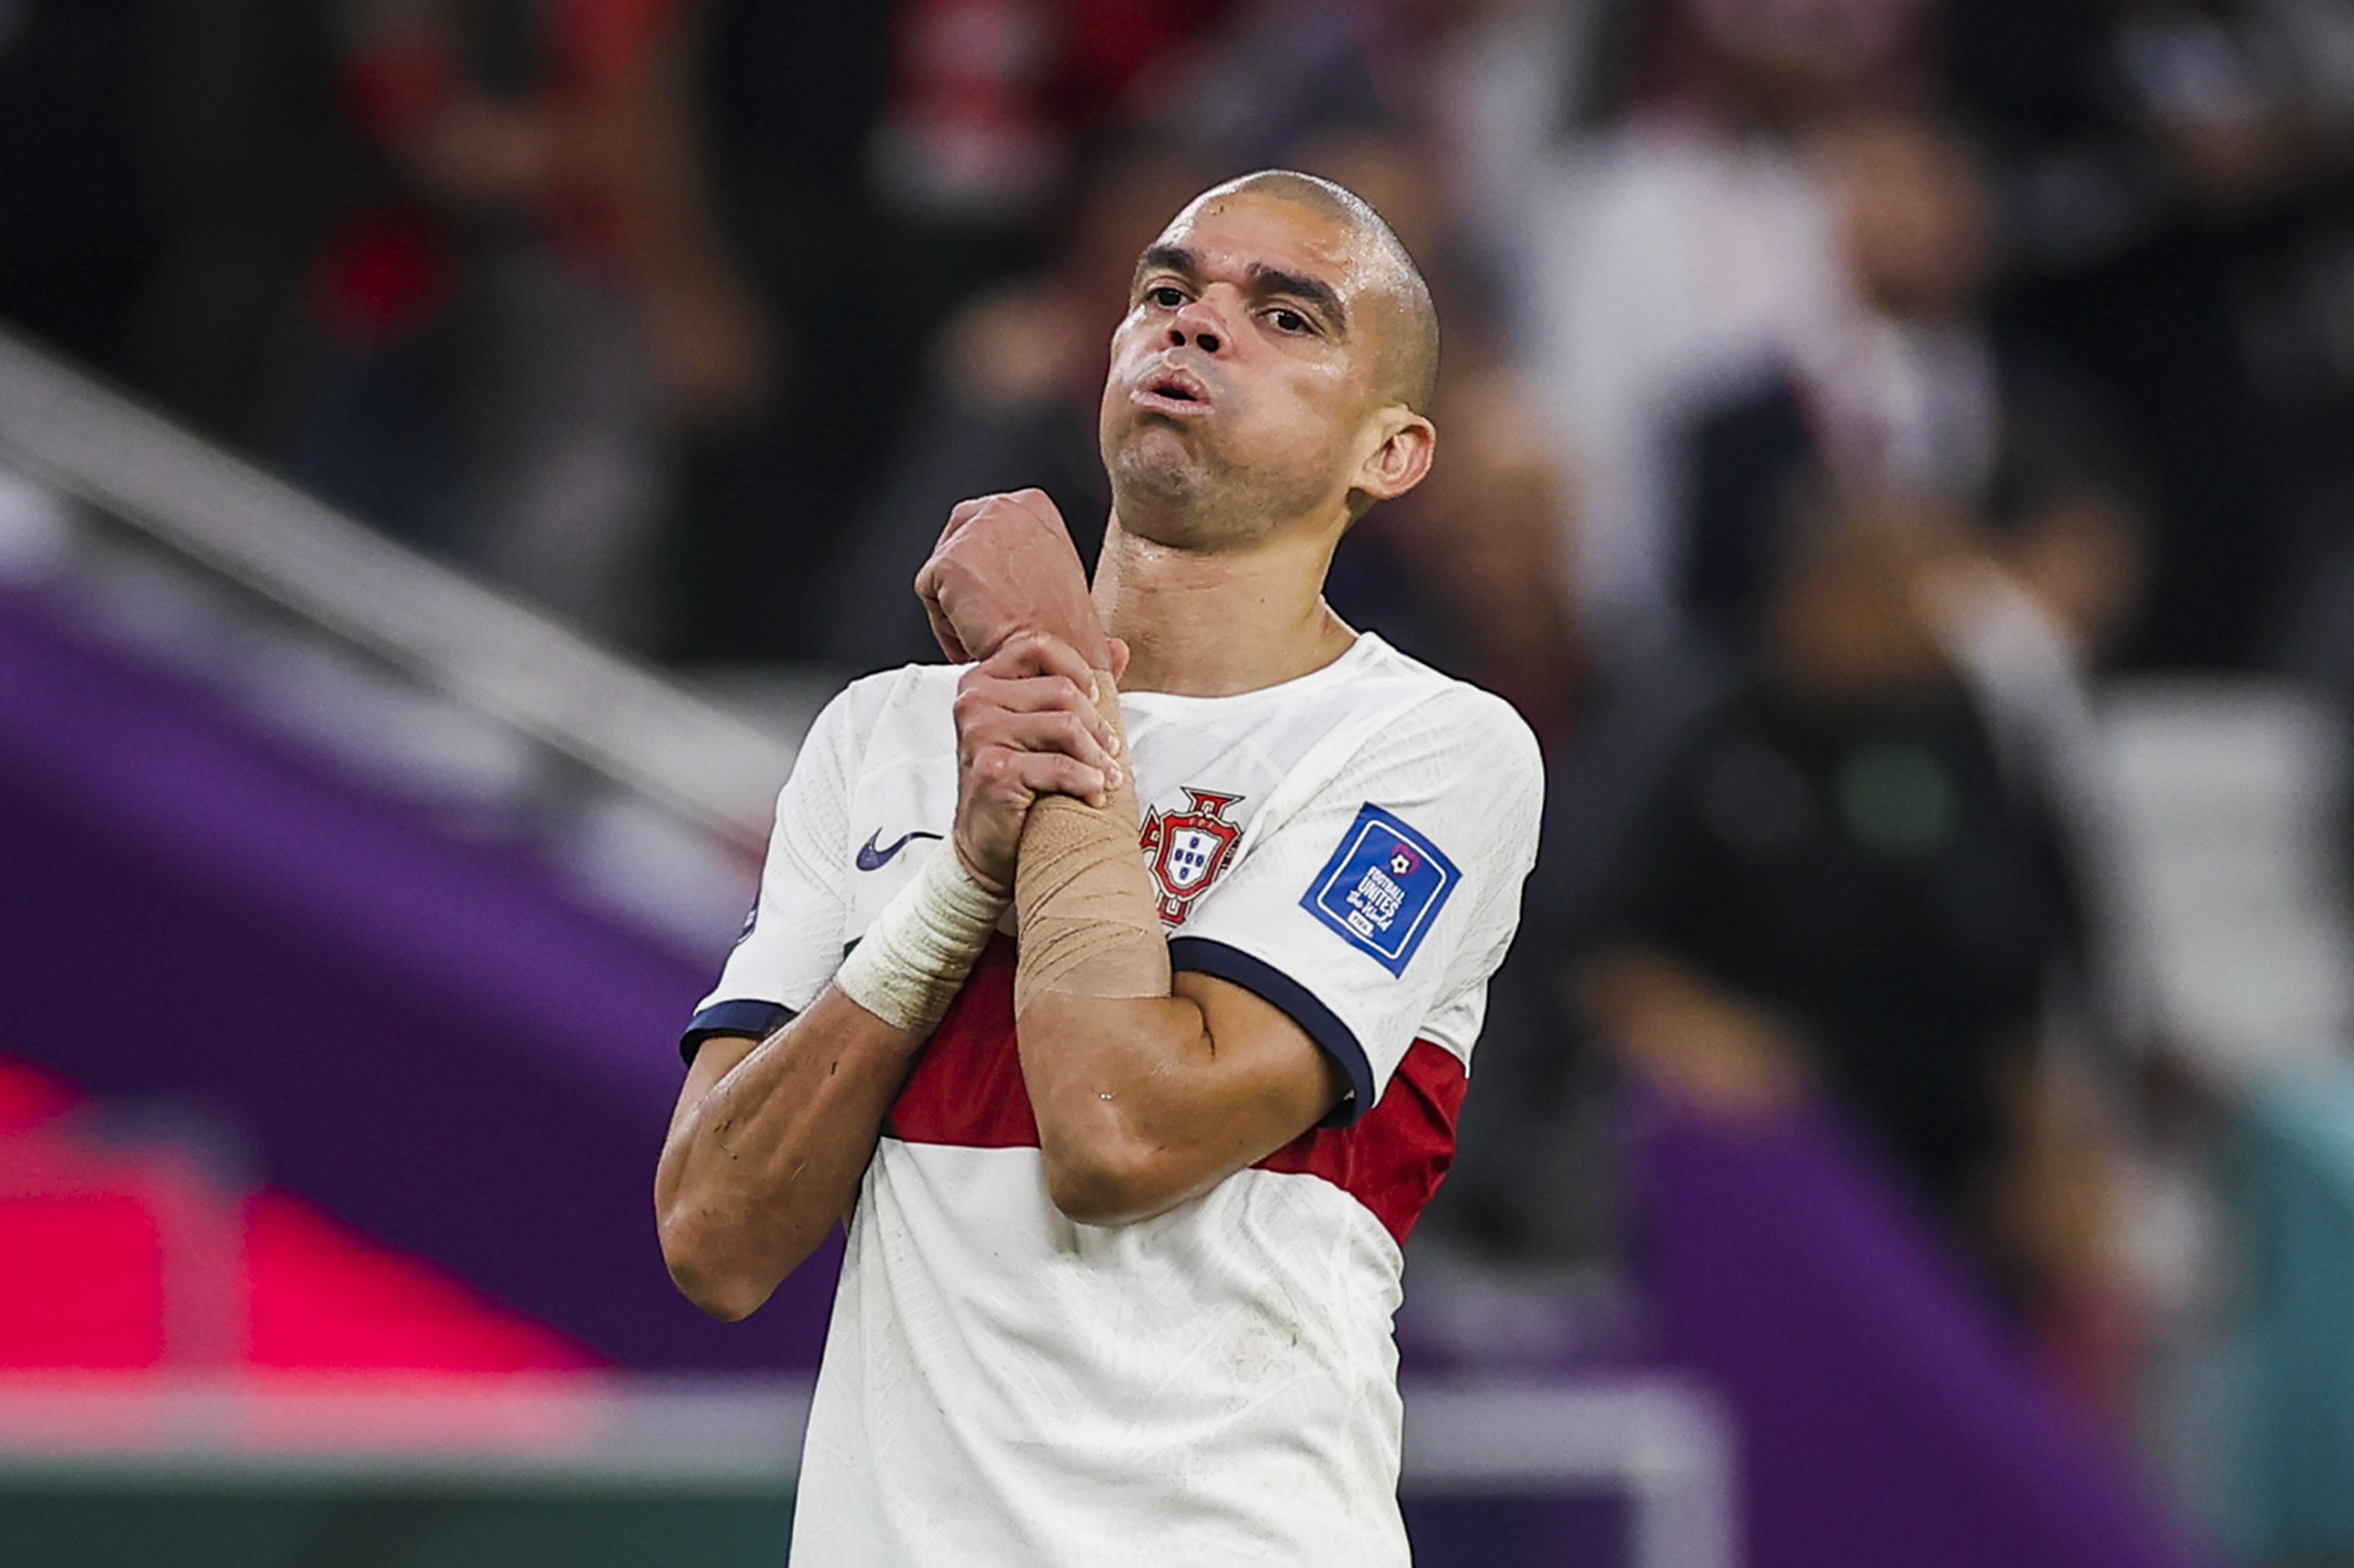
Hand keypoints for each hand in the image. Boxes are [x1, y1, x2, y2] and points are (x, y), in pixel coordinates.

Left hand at [915, 490, 1115, 671]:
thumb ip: (1018, 553)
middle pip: (955, 542)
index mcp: (1033, 506)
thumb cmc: (1062, 633)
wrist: (1057, 660)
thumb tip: (995, 563)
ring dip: (957, 607)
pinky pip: (928, 595)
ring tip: (990, 628)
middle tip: (990, 614)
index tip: (994, 596)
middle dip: (965, 585)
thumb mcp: (1052, 571)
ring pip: (941, 572)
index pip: (981, 525)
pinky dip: (945, 625)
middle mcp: (1004, 509)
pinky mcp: (950, 561)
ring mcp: (977, 532)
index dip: (983, 570)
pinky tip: (977, 635)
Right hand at [951, 633, 1124, 893]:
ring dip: (1097, 756)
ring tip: (1106, 775)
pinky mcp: (993, 770)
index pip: (1038, 647)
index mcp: (981, 681)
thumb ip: (1073, 683)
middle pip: (1061, 690)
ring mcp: (980, 734)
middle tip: (1109, 752)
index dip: (1078, 671)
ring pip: (1066, 725)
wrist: (986, 843)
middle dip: (1096, 725)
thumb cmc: (1014, 782)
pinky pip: (1060, 765)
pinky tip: (1093, 793)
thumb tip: (1118, 649)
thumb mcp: (1038, 725)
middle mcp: (974, 701)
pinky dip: (1086, 781)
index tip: (1095, 701)